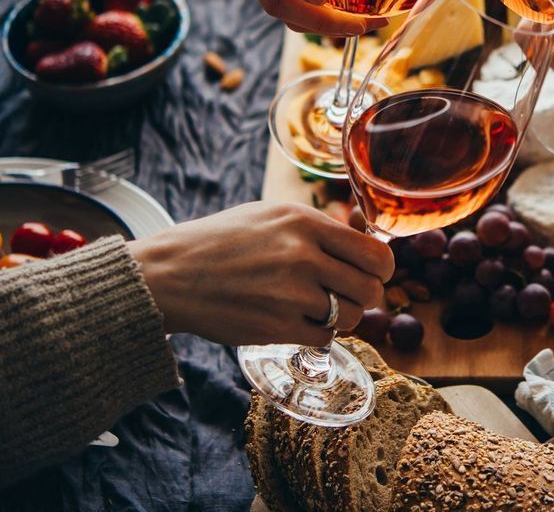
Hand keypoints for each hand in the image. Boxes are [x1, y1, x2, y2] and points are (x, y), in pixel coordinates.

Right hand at [130, 202, 393, 346]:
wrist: (171, 274)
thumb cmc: (222, 242)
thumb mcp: (271, 215)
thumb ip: (318, 228)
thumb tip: (365, 242)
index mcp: (304, 221)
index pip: (375, 253)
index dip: (381, 269)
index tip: (374, 273)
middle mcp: (303, 255)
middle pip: (370, 289)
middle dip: (364, 295)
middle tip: (347, 294)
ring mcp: (291, 294)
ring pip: (351, 316)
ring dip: (341, 316)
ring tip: (316, 306)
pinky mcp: (278, 327)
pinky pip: (325, 338)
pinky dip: (318, 333)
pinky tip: (299, 320)